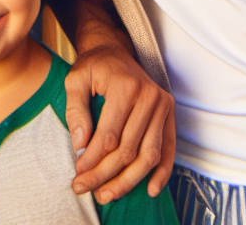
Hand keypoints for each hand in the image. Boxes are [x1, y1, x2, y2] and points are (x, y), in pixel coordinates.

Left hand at [64, 43, 175, 203]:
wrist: (116, 51)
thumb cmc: (94, 67)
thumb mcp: (75, 80)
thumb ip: (75, 111)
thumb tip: (81, 145)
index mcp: (125, 85)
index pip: (108, 136)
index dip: (91, 160)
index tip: (77, 174)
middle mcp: (149, 95)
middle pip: (128, 150)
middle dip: (105, 175)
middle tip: (85, 189)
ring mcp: (162, 104)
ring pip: (149, 155)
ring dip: (128, 181)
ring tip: (108, 195)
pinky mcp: (170, 113)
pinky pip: (168, 148)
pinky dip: (162, 172)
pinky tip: (150, 190)